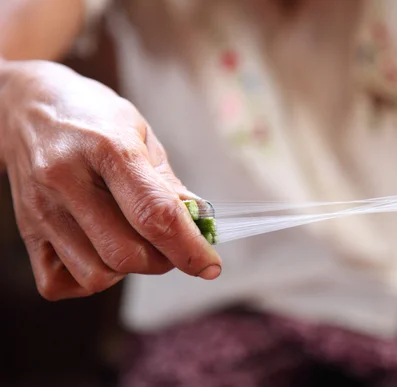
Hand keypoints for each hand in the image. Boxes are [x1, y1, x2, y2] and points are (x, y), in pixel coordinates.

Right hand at [0, 61, 221, 300]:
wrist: (27, 105)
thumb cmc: (93, 117)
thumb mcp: (140, 132)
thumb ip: (168, 182)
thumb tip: (201, 224)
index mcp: (108, 147)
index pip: (154, 214)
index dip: (189, 248)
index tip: (210, 266)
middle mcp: (67, 179)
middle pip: (126, 253)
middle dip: (163, 260)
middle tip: (172, 244)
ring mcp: (41, 208)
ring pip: (96, 275)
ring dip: (128, 270)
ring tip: (135, 242)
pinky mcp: (25, 230)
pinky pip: (59, 283)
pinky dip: (90, 279)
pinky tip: (101, 252)